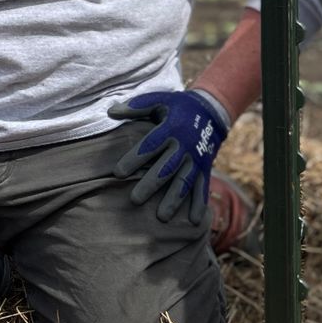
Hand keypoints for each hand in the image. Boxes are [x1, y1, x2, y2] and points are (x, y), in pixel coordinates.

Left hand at [109, 88, 230, 225]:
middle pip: (166, 168)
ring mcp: (195, 160)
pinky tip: (194, 222)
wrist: (211, 111)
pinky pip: (202, 188)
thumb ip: (136, 107)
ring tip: (161, 217)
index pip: (150, 146)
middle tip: (135, 200)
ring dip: (173, 199)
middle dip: (151, 184)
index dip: (134, 159)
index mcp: (171, 129)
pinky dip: (200, 205)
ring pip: (184, 182)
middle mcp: (184, 146)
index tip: (117, 174)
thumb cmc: (178, 107)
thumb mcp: (159, 100)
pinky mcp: (204, 169)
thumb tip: (110, 112)